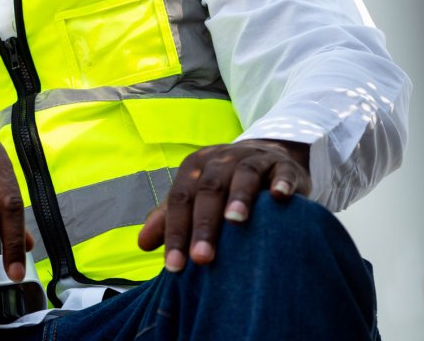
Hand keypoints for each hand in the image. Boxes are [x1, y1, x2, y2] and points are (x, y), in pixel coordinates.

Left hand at [137, 139, 310, 271]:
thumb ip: (169, 219)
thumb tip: (142, 244)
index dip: (176, 232)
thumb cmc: (222, 185)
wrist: (262, 156)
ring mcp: (251, 159)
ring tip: (235, 222)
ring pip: (243, 175)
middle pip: (208, 190)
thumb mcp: (194, 198)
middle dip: (204, 225)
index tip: (174, 266)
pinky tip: (280, 197)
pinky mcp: (281, 165)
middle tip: (202, 258)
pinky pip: (281, 172)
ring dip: (239, 197)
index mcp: (193, 168)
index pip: (180, 200)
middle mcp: (219, 160)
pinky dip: (281, 183)